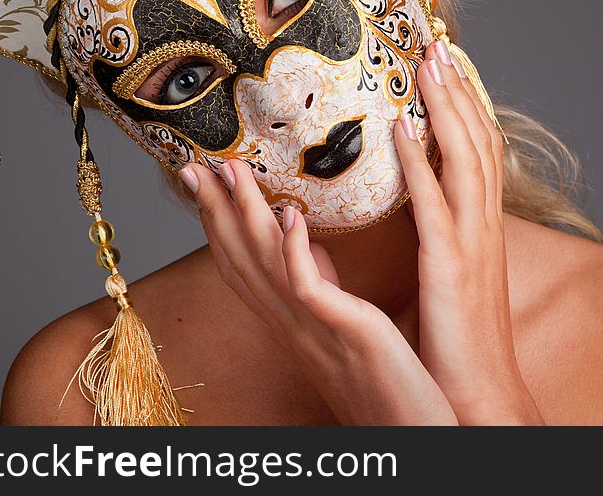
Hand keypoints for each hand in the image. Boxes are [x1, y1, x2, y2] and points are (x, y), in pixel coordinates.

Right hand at [179, 157, 456, 424]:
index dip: (219, 223)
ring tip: (231, 170)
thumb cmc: (388, 384)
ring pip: (265, 266)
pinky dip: (293, 250)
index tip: (205, 181)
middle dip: (214, 211)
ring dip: (245, 215)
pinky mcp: (345, 332)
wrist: (410, 436)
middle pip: (241, 261)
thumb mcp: (345, 324)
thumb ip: (321, 288)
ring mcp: (314, 328)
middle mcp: (292, 325)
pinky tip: (288, 214)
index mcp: (292, 321)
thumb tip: (306, 244)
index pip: (244, 266)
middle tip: (192, 167)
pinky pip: (309, 288)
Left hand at [394, 39, 543, 424]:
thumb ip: (441, 233)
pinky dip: (420, 163)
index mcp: (481, 226)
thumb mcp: (452, 273)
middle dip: (459, 89)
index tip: (448, 66)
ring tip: (426, 64)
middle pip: (478, 141)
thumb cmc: (459, 337)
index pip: (479, 150)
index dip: (466, 105)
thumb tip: (420, 203)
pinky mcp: (451, 267)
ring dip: (446, 107)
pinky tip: (401, 128)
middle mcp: (483, 225)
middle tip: (438, 44)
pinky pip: (434, 206)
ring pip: (464, 160)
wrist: (480, 394)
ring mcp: (471, 243)